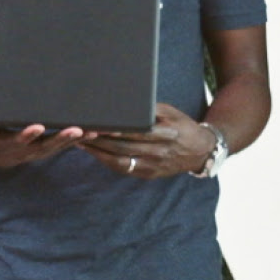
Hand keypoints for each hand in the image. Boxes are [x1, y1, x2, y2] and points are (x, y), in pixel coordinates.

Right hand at [0, 122, 89, 168]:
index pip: (9, 141)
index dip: (22, 136)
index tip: (35, 129)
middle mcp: (10, 153)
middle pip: (37, 148)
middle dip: (58, 139)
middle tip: (76, 130)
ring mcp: (22, 154)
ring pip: (50, 149)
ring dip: (70, 141)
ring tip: (91, 131)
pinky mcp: (31, 151)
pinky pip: (53, 148)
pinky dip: (70, 141)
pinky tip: (88, 133)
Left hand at [80, 104, 212, 178]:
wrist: (200, 151)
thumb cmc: (182, 126)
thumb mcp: (170, 112)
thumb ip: (149, 109)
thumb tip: (123, 104)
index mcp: (165, 134)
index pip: (134, 132)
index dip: (114, 130)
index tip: (96, 124)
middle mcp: (158, 152)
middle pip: (123, 147)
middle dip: (99, 141)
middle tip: (80, 131)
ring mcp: (152, 166)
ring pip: (120, 161)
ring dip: (98, 153)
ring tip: (80, 142)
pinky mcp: (148, 175)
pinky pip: (124, 169)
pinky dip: (107, 161)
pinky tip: (94, 153)